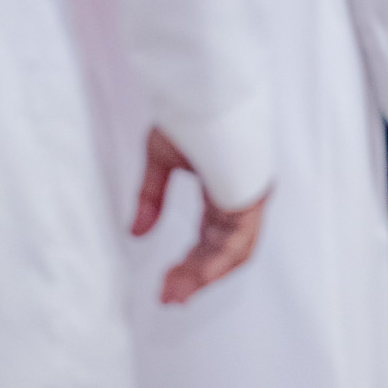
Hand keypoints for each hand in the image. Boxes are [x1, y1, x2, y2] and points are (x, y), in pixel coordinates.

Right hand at [130, 126, 268, 305]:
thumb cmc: (187, 110)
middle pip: (223, 248)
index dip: (191, 262)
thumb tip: (137, 235)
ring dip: (203, 277)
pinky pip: (238, 243)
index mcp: (227, 182)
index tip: (165, 285)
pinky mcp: (250, 196)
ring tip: (175, 295)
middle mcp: (242, 192)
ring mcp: (249, 195)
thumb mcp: (162, 158)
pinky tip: (194, 279)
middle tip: (168, 298)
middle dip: (194, 276)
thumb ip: (153, 197)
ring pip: (232, 252)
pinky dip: (215, 266)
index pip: (213, 234)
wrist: (203, 89)